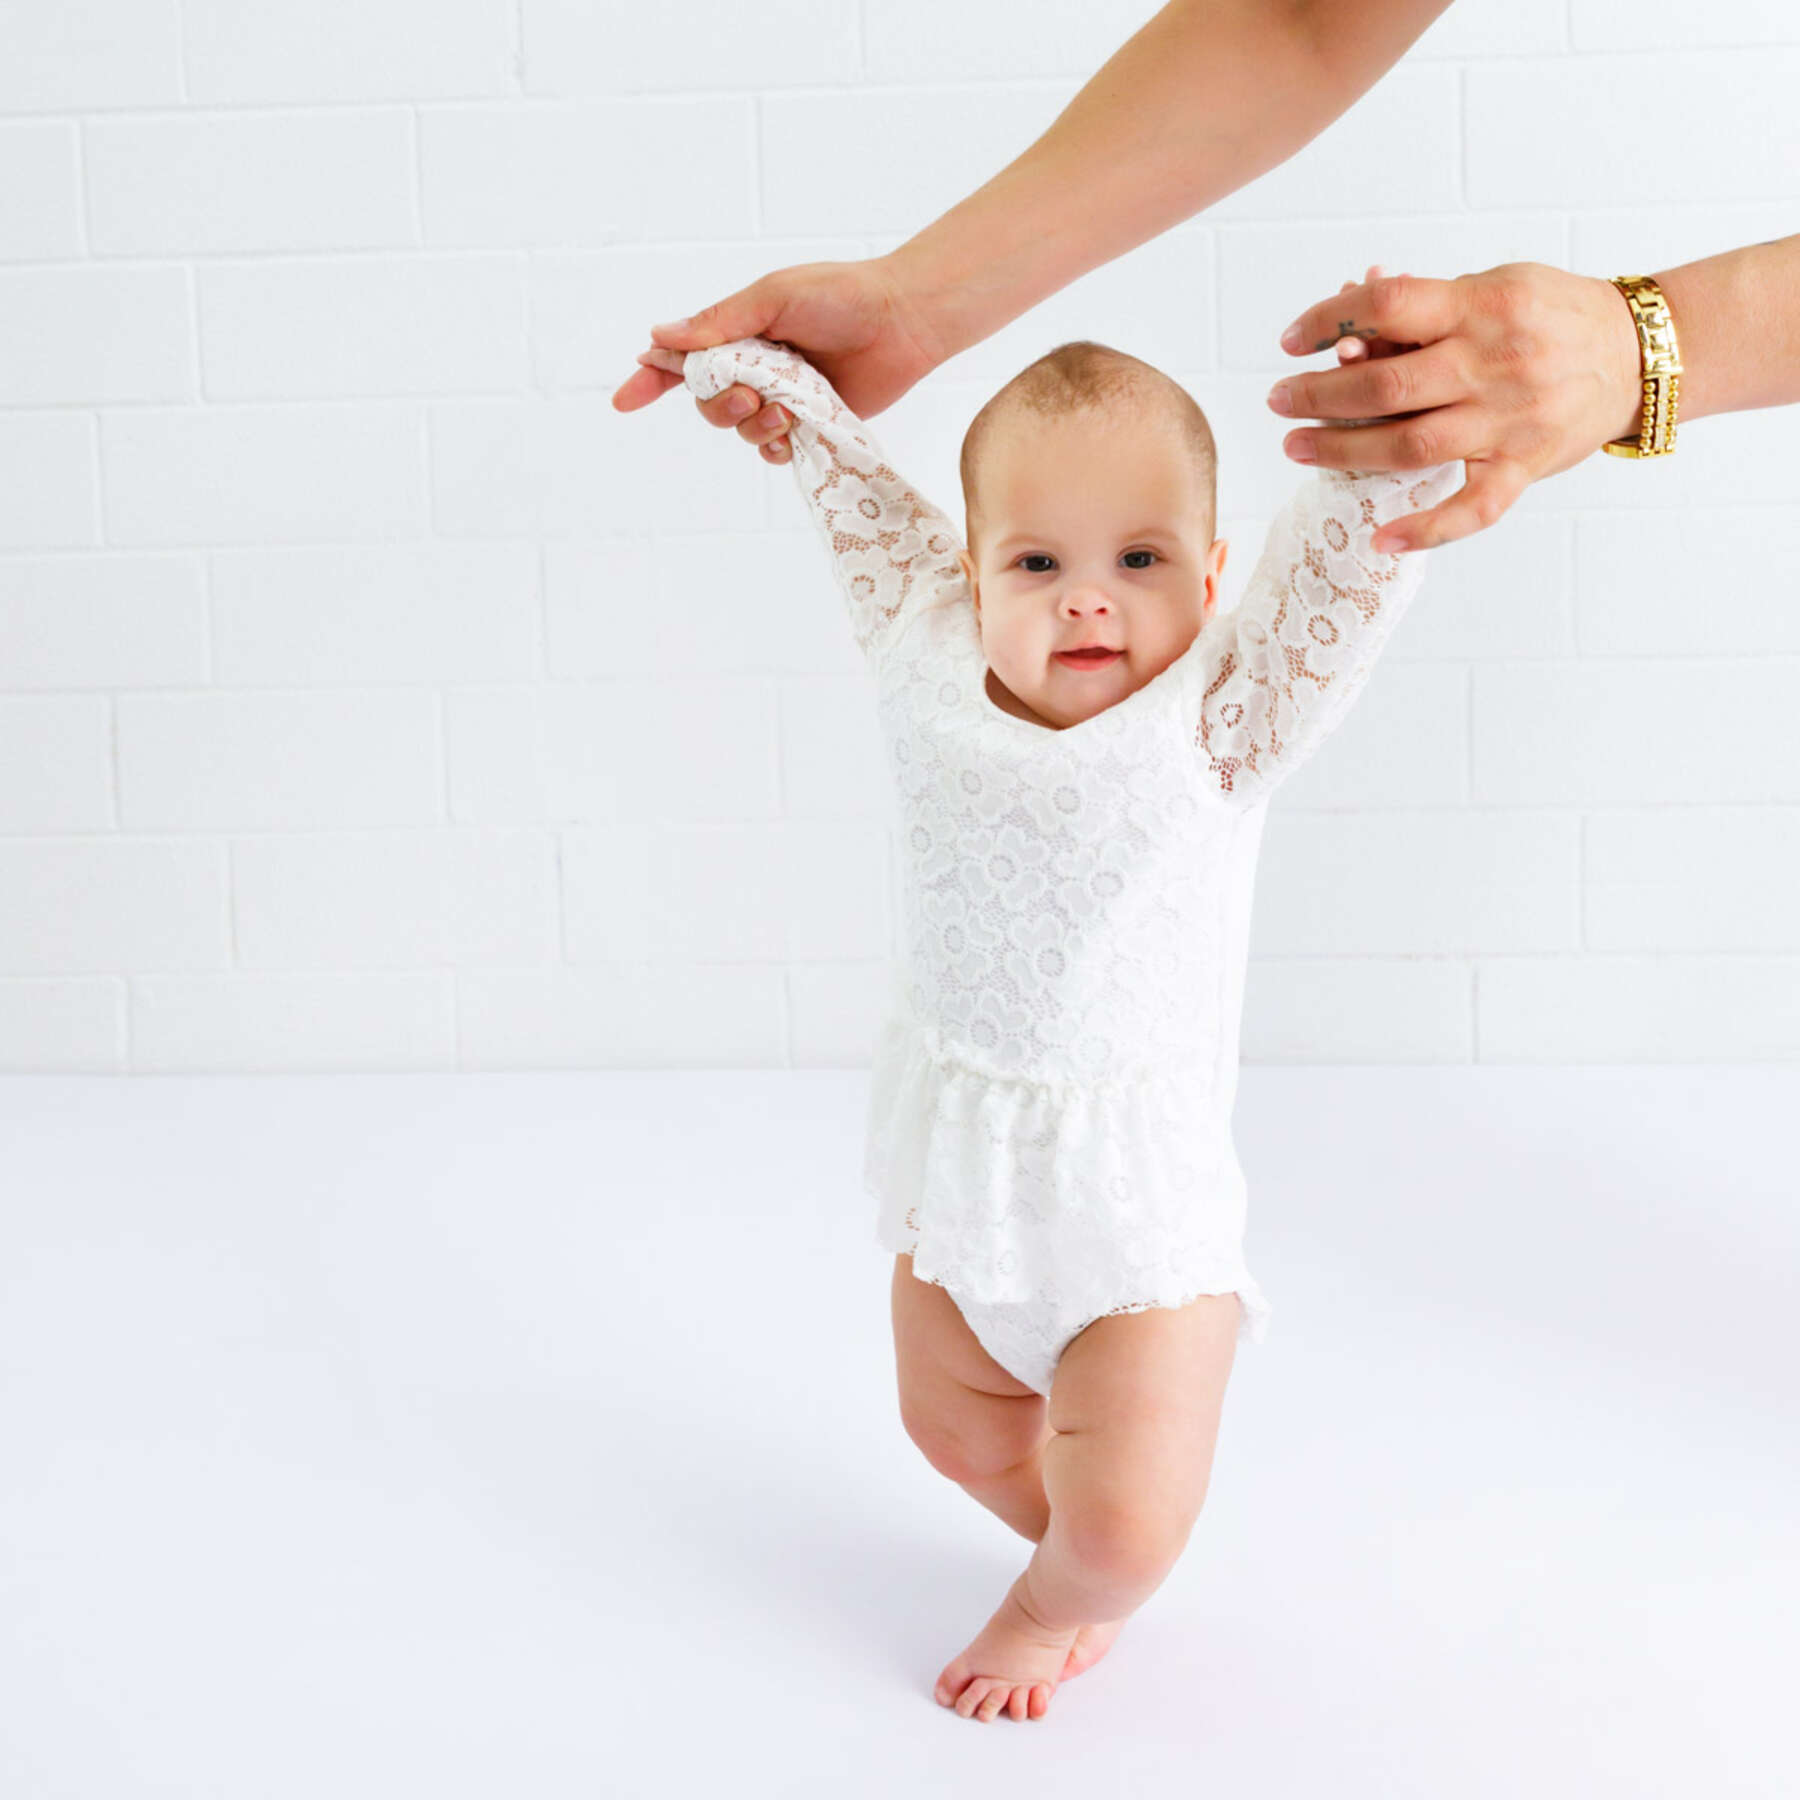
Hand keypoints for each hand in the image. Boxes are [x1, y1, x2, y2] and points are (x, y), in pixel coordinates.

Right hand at [610, 257, 946, 464]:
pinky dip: (777, 446)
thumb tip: (661, 335)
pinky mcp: (810, 424)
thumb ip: (720, 321)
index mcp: (738, 332)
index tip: (624, 401)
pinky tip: (793, 433)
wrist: (901, 320)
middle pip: (708, 404)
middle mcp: (755, 367)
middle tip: (751, 396)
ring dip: (754, 426)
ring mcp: (782, 398)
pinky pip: (775, 450)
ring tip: (786, 411)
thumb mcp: (774, 297)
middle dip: (720, 407)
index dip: (652, 380)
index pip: (684, 360)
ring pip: (740, 430)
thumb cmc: (840, 295)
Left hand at [1267, 261, 1644, 551]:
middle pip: (1386, 386)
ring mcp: (1508, 421)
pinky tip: (1379, 540)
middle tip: (1278, 401)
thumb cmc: (1550, 316)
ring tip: (1296, 447)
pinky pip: (1471, 509)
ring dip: (1342, 451)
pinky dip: (1425, 530)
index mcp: (1481, 305)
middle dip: (1318, 396)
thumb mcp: (1493, 287)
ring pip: (1410, 445)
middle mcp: (1493, 363)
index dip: (1330, 320)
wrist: (1639, 353)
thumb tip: (1345, 318)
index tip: (1290, 341)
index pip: (1389, 303)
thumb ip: (1423, 306)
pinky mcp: (1523, 467)